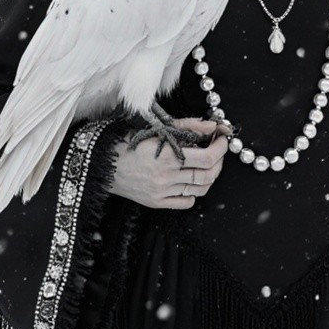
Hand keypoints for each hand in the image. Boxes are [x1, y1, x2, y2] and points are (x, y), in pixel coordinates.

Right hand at [108, 116, 229, 209]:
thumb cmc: (131, 142)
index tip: (222, 139)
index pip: (207, 157)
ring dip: (210, 176)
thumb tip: (213, 126)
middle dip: (219, 161)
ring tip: (207, 165)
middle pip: (207, 175)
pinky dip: (194, 192)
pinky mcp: (157, 202)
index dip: (221, 149)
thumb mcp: (160, 128)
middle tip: (218, 151)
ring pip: (200, 189)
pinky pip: (186, 202)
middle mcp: (166, 176)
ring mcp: (162, 192)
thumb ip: (189, 126)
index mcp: (167, 155)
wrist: (105, 163)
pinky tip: (190, 181)